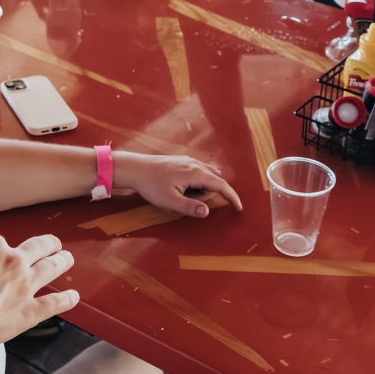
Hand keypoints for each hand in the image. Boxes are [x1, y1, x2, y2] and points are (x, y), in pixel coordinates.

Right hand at [0, 232, 79, 357]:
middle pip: (38, 247)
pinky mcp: (30, 311)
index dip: (3, 254)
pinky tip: (74, 297)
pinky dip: (67, 299)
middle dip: (49, 245)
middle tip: (54, 245)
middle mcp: (13, 260)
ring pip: (52, 267)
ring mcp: (25, 285)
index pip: (5, 245)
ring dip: (63, 261)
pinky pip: (55, 302)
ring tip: (68, 259)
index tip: (2, 260)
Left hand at [118, 152, 241, 219]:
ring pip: (205, 177)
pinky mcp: (182, 161)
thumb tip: (207, 212)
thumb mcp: (170, 201)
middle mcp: (195, 164)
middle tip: (182, 200)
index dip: (232, 197)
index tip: (239, 207)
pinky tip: (180, 187)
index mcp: (195, 173)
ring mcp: (188, 160)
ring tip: (178, 193)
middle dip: (204, 196)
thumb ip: (189, 207)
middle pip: (213, 182)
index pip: (221, 186)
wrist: (135, 169)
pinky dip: (194, 183)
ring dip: (198, 189)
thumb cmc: (151, 185)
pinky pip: (197, 172)